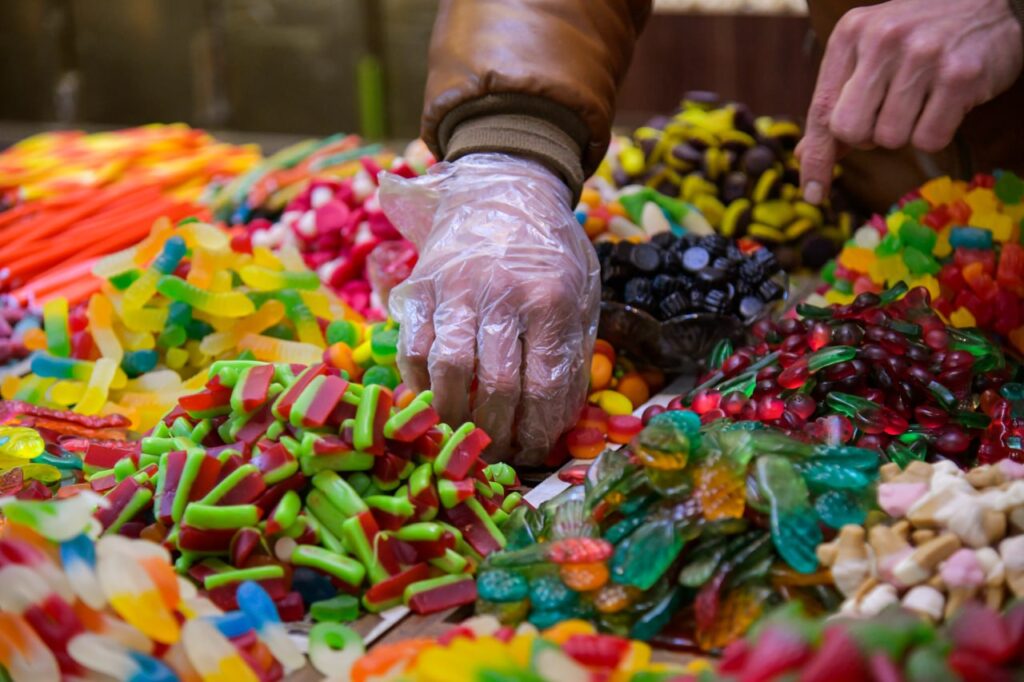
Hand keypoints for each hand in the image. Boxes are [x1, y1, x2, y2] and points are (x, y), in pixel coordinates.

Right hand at [379, 153, 599, 463]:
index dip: (539, 429)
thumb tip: (556, 415)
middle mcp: (503, 294)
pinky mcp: (422, 286)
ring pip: (450, 371)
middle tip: (498, 452)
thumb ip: (569, 347)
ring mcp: (457, 289)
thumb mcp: (580, 289)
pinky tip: (432, 400)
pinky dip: (419, 383)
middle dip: (498, 432)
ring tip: (463, 434)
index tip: (534, 449)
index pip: (546, 385)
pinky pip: (413, 347)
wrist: (506, 185)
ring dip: (455, 415)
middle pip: (499, 387)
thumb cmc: (551, 248)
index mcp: (552, 298)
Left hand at [798, 0, 1023, 202]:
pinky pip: (928, 138)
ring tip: (922, 97)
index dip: (815, 157)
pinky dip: (936, 131)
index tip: (813, 194)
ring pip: (890, 138)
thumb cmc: (920, 37)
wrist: (992, 5)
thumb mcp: (870, 56)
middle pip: (850, 131)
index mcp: (850, 34)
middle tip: (891, 110)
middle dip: (867, 135)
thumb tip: (804, 155)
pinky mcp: (960, 75)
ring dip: (905, 130)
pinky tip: (945, 100)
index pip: (820, 111)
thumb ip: (837, 101)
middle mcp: (882, 39)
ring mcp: (923, 55)